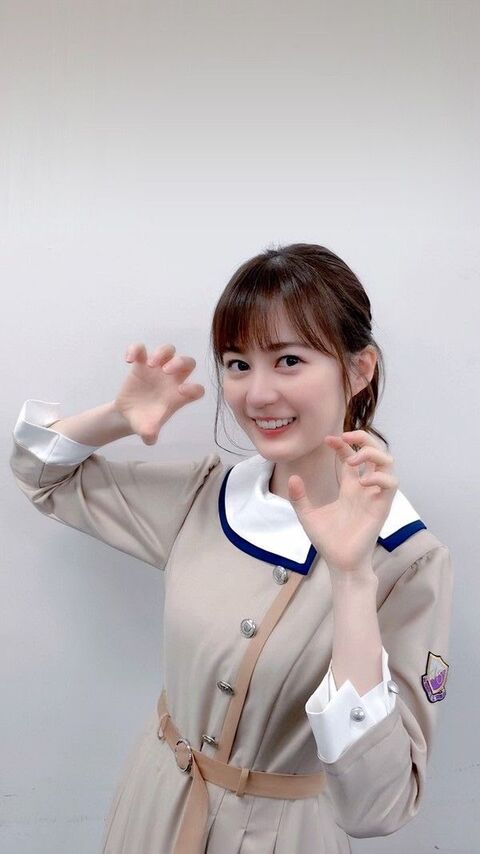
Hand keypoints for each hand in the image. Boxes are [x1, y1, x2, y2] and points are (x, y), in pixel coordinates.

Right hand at [114, 342, 204, 444]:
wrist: (129, 414)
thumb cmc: (144, 422)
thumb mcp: (146, 430)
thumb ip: (150, 434)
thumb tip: (150, 438)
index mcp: (179, 397)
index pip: (197, 390)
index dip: (194, 389)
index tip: (180, 391)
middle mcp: (172, 380)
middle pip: (188, 362)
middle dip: (180, 362)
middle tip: (165, 371)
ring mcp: (158, 369)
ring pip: (169, 350)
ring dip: (161, 353)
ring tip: (150, 364)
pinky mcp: (141, 364)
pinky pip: (142, 349)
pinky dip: (136, 349)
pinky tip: (129, 360)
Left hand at [287, 430, 398, 576]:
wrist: (340, 563)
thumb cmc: (328, 542)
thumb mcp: (307, 515)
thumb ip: (299, 497)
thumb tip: (293, 478)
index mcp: (349, 487)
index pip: (352, 455)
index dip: (344, 443)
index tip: (328, 439)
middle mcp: (364, 488)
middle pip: (376, 452)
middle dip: (364, 438)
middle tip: (345, 435)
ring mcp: (375, 496)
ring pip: (388, 463)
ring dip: (372, 454)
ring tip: (353, 459)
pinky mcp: (382, 507)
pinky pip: (391, 484)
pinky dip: (379, 477)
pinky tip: (361, 481)